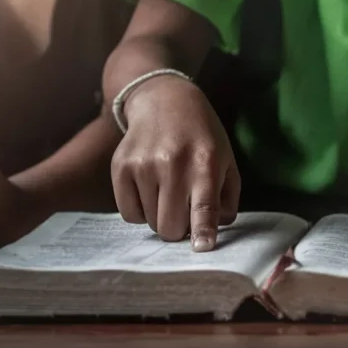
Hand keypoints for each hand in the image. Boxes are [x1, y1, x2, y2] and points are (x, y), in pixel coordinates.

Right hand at [111, 76, 239, 251]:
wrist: (164, 100)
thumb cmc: (202, 136)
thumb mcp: (226, 160)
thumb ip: (227, 197)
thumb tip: (214, 230)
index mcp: (205, 162)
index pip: (204, 205)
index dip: (202, 231)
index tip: (203, 247)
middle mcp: (172, 163)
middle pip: (170, 225)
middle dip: (179, 229)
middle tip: (184, 213)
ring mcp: (143, 165)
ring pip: (150, 222)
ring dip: (161, 217)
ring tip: (168, 192)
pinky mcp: (121, 166)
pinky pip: (129, 213)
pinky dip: (141, 211)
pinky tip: (150, 190)